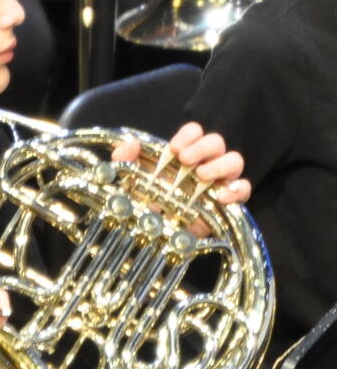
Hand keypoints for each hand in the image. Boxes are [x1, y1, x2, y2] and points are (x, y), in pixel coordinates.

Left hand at [112, 123, 250, 205]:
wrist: (156, 236)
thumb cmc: (147, 204)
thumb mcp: (130, 182)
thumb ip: (125, 160)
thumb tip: (129, 145)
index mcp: (184, 154)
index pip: (195, 132)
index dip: (189, 135)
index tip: (174, 148)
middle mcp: (205, 164)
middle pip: (216, 142)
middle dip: (202, 147)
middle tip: (185, 160)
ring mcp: (219, 182)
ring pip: (234, 161)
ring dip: (219, 165)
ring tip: (201, 176)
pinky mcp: (228, 204)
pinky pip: (243, 189)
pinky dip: (237, 190)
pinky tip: (221, 197)